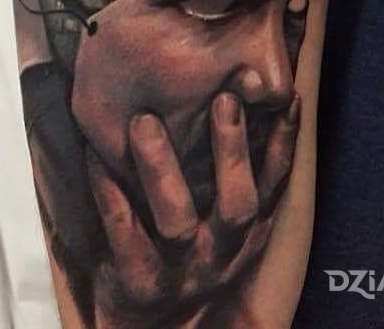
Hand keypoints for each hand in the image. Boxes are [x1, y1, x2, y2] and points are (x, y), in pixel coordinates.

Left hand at [86, 92, 300, 328]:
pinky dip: (110, 191)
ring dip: (161, 168)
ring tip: (143, 122)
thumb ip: (231, 179)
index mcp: (247, 234)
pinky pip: (123, 232)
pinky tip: (95, 154)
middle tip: (224, 98)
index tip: (287, 98)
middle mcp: (222, 253)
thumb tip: (237, 103)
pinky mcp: (141, 284)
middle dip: (232, 150)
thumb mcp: (224, 228)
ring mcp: (183, 271)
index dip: (284, 144)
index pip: (274, 185)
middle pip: (237, 203)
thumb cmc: (189, 257)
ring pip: (177, 220)